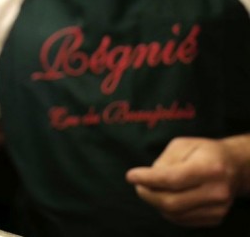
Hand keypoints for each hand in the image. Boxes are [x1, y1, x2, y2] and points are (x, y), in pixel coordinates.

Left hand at [126, 137, 241, 226]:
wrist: (235, 167)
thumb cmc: (204, 152)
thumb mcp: (183, 145)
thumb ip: (164, 161)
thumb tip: (147, 179)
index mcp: (210, 168)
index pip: (172, 179)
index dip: (147, 179)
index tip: (130, 176)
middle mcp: (217, 191)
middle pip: (171, 202)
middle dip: (147, 194)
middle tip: (138, 185)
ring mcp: (218, 208)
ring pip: (174, 214)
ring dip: (156, 203)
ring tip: (153, 189)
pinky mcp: (215, 218)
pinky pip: (181, 220)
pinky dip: (167, 210)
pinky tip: (167, 197)